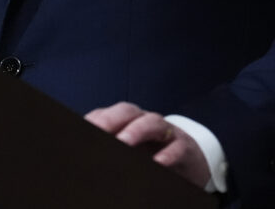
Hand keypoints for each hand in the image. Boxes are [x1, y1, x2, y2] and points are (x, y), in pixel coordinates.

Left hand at [85, 101, 209, 188]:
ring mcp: (166, 132)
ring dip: (137, 131)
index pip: (108, 114)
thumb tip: (91, 144)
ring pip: (152, 122)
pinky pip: (177, 147)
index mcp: (128, 122)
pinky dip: (167, 154)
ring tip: (124, 142)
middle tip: (99, 130)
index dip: (96, 119)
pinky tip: (158, 162)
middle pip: (128, 112)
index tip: (84, 127)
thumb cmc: (154, 153)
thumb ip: (111, 145)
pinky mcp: (184, 147)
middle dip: (112, 119)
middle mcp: (145, 122)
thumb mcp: (131, 150)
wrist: (190, 160)